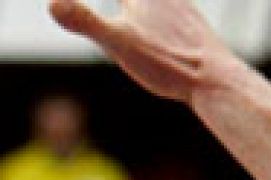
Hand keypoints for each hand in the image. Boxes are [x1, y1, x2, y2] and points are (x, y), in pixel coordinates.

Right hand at [49, 0, 227, 104]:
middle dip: (130, 5)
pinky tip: (170, 21)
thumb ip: (85, 21)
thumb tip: (52, 4)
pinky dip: (169, 12)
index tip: (70, 3)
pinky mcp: (197, 31)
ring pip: (166, 3)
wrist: (218, 81)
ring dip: (148, 7)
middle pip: (136, 1)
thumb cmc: (169, 63)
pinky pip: (178, 12)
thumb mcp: (119, 43)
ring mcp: (184, 13)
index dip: (87, 5)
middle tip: (128, 8)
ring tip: (135, 10)